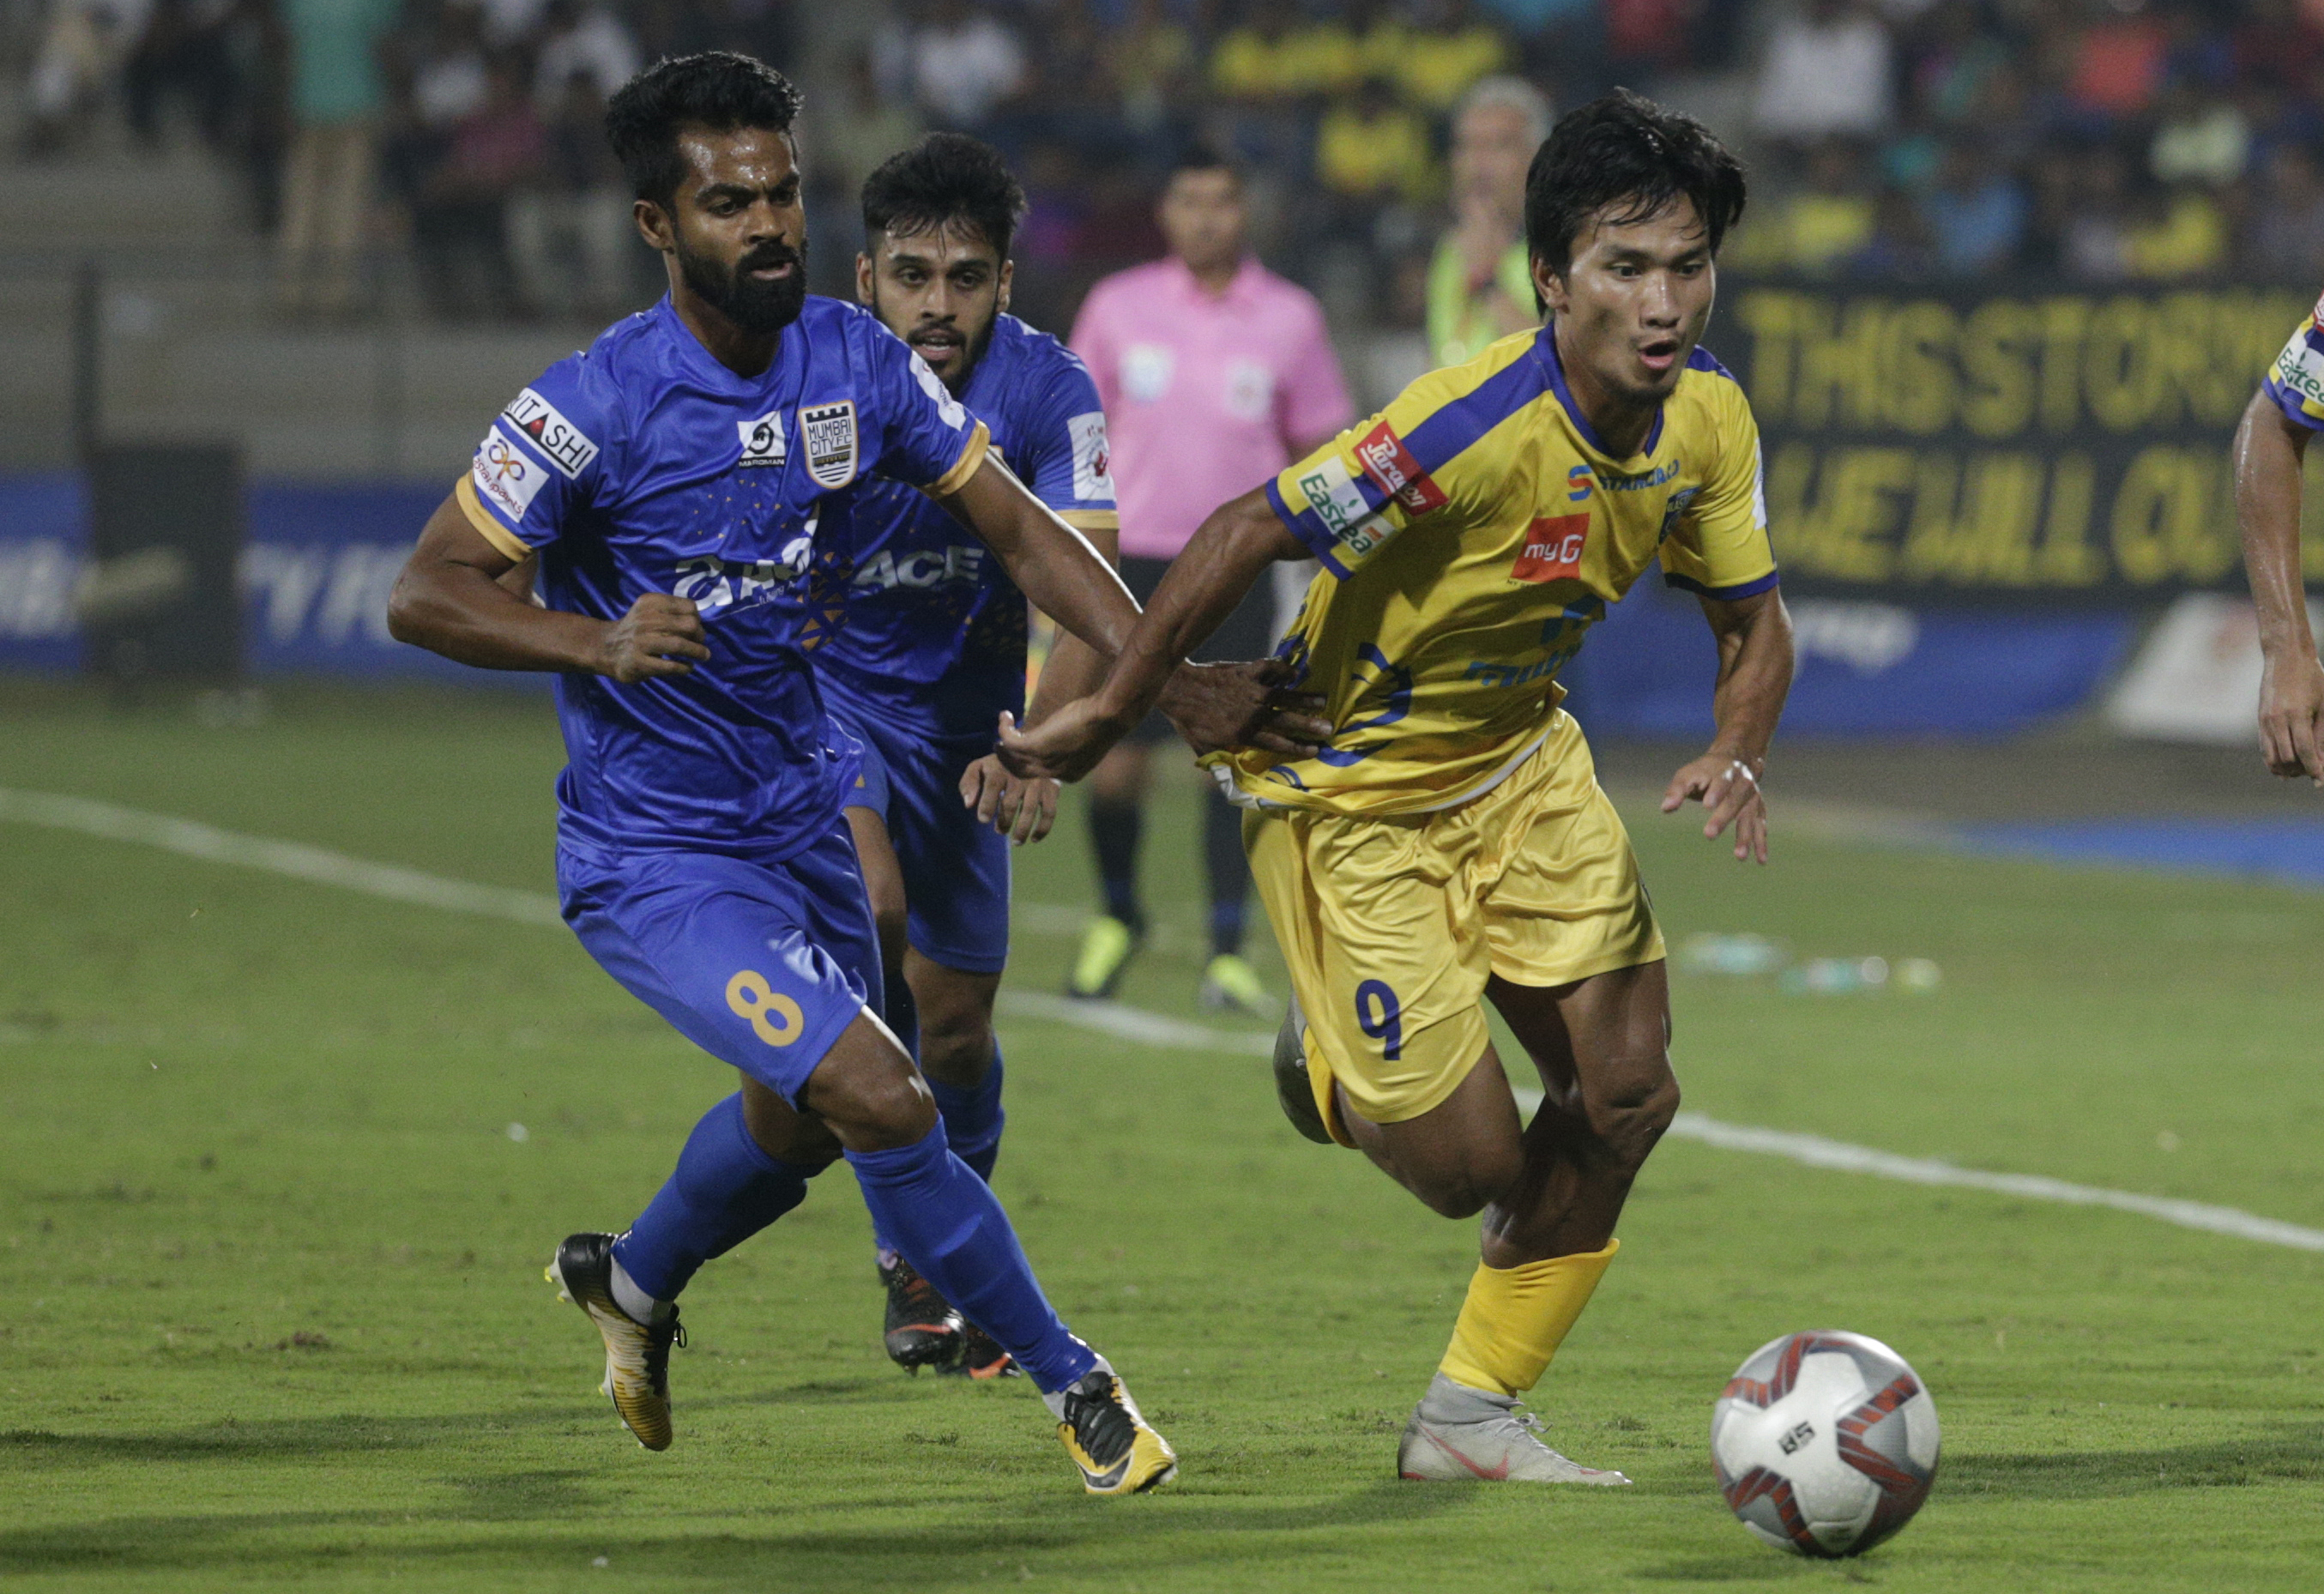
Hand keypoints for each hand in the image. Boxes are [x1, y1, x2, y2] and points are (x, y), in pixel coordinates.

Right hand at [596, 593, 708, 682]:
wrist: (606, 648)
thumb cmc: (637, 629)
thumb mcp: (649, 611)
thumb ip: (672, 611)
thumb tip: (701, 624)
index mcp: (650, 602)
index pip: (688, 606)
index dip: (697, 618)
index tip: (695, 627)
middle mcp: (645, 619)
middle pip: (688, 625)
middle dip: (700, 635)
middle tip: (700, 643)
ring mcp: (641, 642)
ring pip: (680, 645)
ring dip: (697, 651)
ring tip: (704, 656)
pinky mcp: (639, 662)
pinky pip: (670, 666)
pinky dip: (684, 667)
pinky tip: (688, 667)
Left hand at [960, 752, 1058, 842]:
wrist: (1028, 751)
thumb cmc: (997, 766)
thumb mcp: (978, 768)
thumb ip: (969, 783)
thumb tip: (968, 805)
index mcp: (999, 769)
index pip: (993, 786)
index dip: (987, 804)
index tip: (984, 820)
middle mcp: (1019, 776)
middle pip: (1010, 803)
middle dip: (1003, 822)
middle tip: (999, 831)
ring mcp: (1036, 783)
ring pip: (1029, 811)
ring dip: (1021, 830)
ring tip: (1016, 842)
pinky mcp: (1051, 789)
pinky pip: (1049, 813)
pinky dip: (1043, 829)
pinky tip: (1034, 838)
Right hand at [995, 698, 1127, 782]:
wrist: (1109, 717)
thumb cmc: (1105, 721)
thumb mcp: (1089, 737)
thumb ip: (1077, 743)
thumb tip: (1071, 732)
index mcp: (1071, 774)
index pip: (1043, 773)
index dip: (1030, 762)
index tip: (1023, 749)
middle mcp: (1055, 773)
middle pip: (1022, 772)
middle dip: (1009, 760)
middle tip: (1001, 747)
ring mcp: (1044, 761)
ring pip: (1012, 759)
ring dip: (1003, 745)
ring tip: (1000, 733)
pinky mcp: (1036, 746)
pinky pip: (1010, 741)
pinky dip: (1004, 729)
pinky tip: (1005, 716)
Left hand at [1157, 658, 1332, 758]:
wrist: (1178, 689)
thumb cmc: (1189, 722)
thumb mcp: (1203, 749)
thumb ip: (1220, 763)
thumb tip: (1228, 782)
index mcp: (1244, 734)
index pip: (1277, 743)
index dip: (1297, 747)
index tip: (1315, 750)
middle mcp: (1252, 712)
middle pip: (1287, 720)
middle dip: (1309, 725)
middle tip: (1329, 727)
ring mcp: (1251, 690)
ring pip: (1284, 694)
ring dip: (1304, 697)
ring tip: (1323, 700)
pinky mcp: (1246, 671)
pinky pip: (1270, 668)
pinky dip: (1283, 669)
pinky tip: (1294, 672)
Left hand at [1662, 750, 1767, 863]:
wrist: (1736, 760)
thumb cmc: (1705, 771)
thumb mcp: (1688, 774)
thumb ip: (1677, 790)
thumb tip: (1665, 808)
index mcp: (1726, 772)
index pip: (1722, 782)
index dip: (1716, 793)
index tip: (1707, 805)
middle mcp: (1743, 784)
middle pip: (1734, 801)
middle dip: (1723, 818)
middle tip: (1708, 834)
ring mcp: (1753, 798)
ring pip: (1750, 817)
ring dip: (1745, 837)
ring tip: (1739, 856)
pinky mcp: (1758, 809)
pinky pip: (1760, 827)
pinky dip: (1761, 843)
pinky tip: (1761, 860)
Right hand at [2258, 648, 2323, 784]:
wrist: (2285, 657)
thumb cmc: (2312, 678)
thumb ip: (2322, 733)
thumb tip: (2322, 759)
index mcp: (2297, 714)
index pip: (2305, 751)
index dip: (2314, 769)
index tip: (2320, 782)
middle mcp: (2277, 720)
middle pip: (2287, 759)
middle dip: (2302, 770)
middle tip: (2314, 773)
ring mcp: (2265, 721)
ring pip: (2272, 758)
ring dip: (2286, 769)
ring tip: (2300, 770)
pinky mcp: (2260, 720)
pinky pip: (2265, 748)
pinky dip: (2274, 761)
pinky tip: (2285, 766)